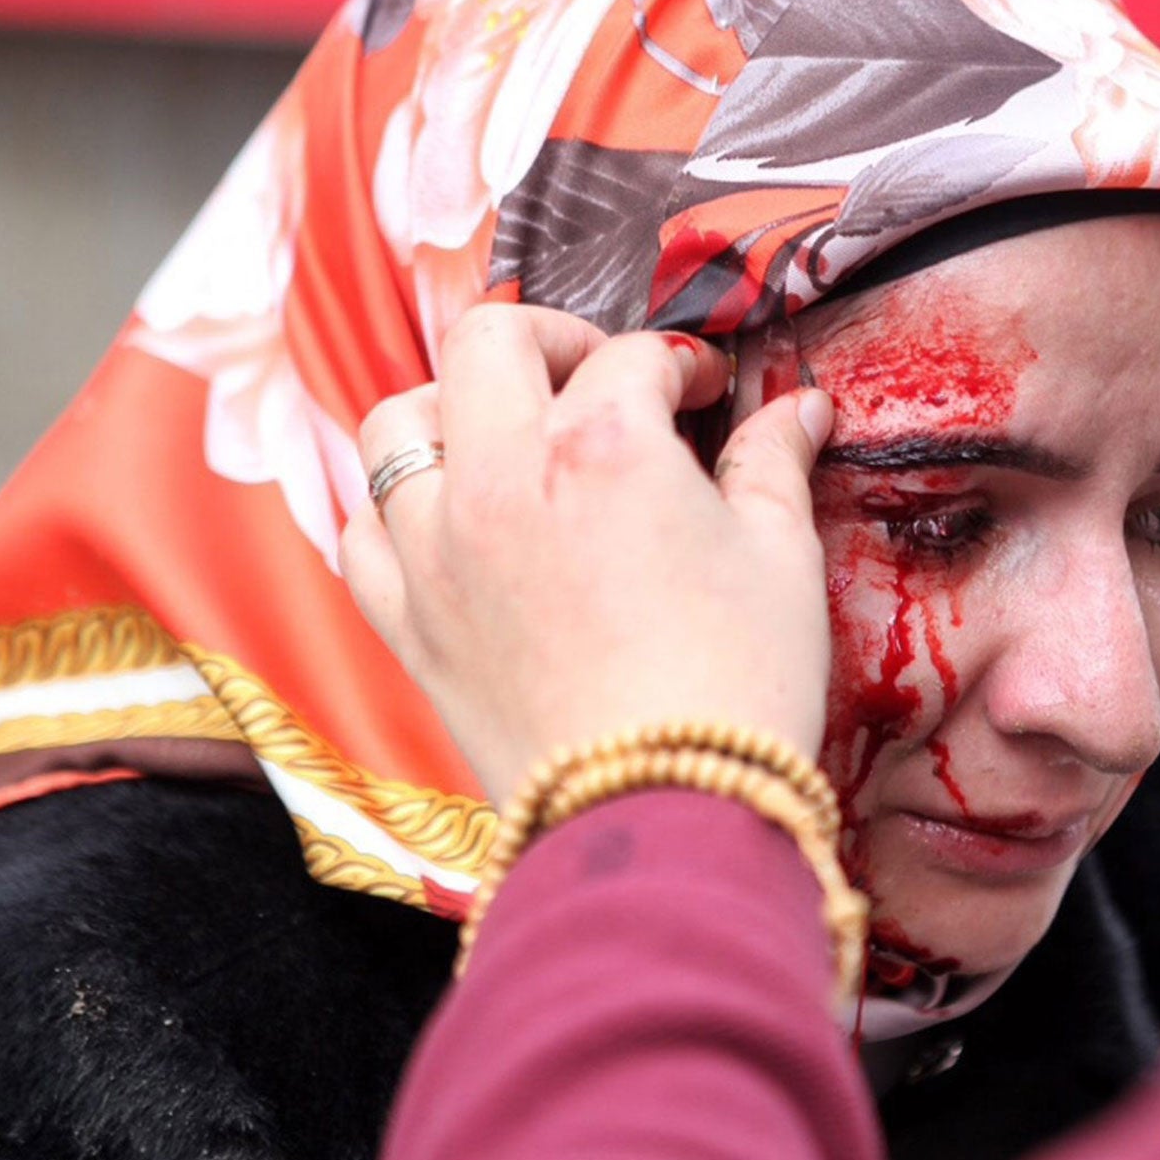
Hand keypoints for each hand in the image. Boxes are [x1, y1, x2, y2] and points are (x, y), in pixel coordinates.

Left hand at [341, 304, 835, 804]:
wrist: (663, 820)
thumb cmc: (737, 689)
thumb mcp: (781, 561)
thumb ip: (773, 467)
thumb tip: (798, 412)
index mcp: (604, 446)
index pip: (632, 358)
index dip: (678, 363)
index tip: (703, 393)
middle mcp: (502, 478)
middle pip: (489, 344)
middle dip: (550, 339)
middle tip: (599, 375)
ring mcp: (437, 550)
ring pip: (399, 423)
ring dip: (454, 407)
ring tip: (506, 432)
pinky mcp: (406, 623)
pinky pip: (361, 529)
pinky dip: (394, 506)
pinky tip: (443, 515)